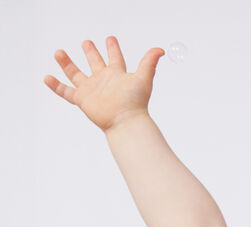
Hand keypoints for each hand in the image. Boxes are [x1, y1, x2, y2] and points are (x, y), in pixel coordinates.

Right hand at [43, 36, 164, 132]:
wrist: (125, 121)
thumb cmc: (135, 102)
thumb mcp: (143, 78)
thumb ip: (149, 62)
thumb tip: (160, 49)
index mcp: (117, 74)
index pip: (114, 57)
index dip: (112, 48)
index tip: (110, 38)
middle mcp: (103, 81)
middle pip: (94, 63)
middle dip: (91, 52)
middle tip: (86, 42)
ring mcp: (92, 90)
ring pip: (76, 74)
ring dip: (67, 63)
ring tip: (59, 52)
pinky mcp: (82, 100)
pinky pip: (65, 91)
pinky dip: (56, 85)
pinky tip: (47, 77)